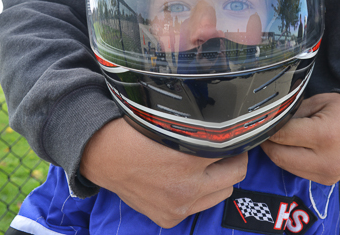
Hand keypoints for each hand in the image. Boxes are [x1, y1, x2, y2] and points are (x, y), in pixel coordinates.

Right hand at [80, 118, 246, 227]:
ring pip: (223, 192)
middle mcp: (186, 186)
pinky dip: (201, 193)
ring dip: (220, 178)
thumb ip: (201, 126)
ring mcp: (179, 206)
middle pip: (236, 173)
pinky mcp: (170, 218)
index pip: (233, 147)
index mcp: (188, 158)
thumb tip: (230, 123)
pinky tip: (188, 179)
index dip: (236, 136)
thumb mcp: (171, 121)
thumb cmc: (135, 132)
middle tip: (225, 146)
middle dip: (234, 158)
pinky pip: (202, 206)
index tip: (236, 131)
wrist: (102, 155)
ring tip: (206, 163)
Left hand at [260, 93, 339, 184]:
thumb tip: (272, 122)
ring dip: (277, 153)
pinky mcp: (326, 181)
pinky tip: (292, 148)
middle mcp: (325, 159)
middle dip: (268, 143)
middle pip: (279, 156)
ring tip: (278, 138)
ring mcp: (326, 174)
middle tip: (265, 131)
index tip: (262, 122)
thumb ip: (295, 113)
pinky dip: (290, 161)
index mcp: (324, 135)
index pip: (283, 136)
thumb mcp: (320, 102)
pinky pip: (297, 172)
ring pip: (285, 167)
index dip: (268, 129)